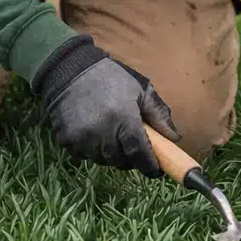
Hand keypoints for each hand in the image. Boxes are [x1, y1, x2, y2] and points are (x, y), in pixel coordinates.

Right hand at [33, 35, 181, 176]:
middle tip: (133, 147)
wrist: (70, 69)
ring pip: (103, 160)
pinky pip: (84, 155)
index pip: (140, 153)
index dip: (150, 166)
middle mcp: (102, 132)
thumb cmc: (111, 78)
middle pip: (121, 161)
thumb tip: (175, 138)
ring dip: (111, 154)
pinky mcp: (65, 140)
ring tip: (113, 135)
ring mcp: (82, 138)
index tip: (156, 171)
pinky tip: (94, 133)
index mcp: (124, 117)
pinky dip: (92, 150)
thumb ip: (159, 114)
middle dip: (130, 158)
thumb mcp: (141, 89)